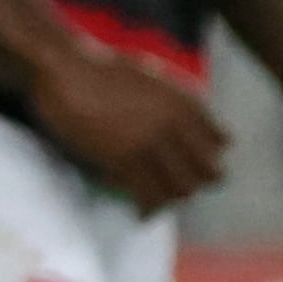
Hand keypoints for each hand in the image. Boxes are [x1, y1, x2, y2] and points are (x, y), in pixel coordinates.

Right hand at [27, 37, 228, 213]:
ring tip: (159, 202)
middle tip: (181, 190)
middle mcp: (173, 126)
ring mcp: (148, 144)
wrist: (65, 72)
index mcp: (183, 103)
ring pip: (178, 187)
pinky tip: (142, 213)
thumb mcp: (150, 75)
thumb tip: (179, 115)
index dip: (210, 157)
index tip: (200, 165)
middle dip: (195, 183)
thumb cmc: (99, 68)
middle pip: (203, 171)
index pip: (217, 141)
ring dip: (170, 198)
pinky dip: (147, 208)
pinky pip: (146, 195)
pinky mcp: (122, 161)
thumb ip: (171, 98)